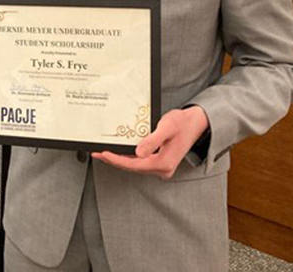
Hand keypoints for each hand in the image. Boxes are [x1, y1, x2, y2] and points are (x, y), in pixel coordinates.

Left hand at [91, 106, 208, 179]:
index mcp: (164, 164)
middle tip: (97, 153)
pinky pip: (140, 162)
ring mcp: (162, 167)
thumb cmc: (182, 123)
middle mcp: (163, 169)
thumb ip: (152, 141)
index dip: (116, 160)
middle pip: (132, 167)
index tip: (102, 153)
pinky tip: (119, 152)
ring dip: (119, 159)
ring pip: (135, 166)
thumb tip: (138, 153)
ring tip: (103, 153)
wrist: (195, 123)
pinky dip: (128, 157)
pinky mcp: (160, 162)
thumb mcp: (166, 128)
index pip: (134, 165)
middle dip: (114, 160)